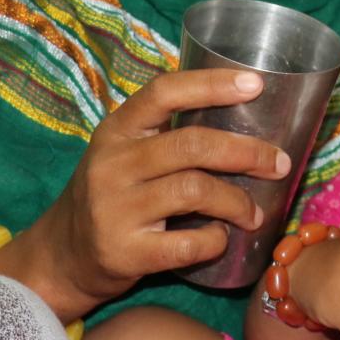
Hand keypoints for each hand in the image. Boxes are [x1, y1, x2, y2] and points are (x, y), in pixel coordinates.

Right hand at [0, 69, 289, 320]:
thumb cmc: (113, 193)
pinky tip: (221, 238)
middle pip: (192, 145)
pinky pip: (187, 243)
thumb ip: (169, 133)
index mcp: (117, 129)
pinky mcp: (124, 252)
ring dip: (237, 202)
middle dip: (246, 152)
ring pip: (195, 191)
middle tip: (279, 163)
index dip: (212, 84)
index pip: (164, 92)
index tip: (255, 83)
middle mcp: (113, 163)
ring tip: (255, 213)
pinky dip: (214, 240)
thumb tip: (248, 114)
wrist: (61, 256)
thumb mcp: (126, 152)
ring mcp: (116, 208)